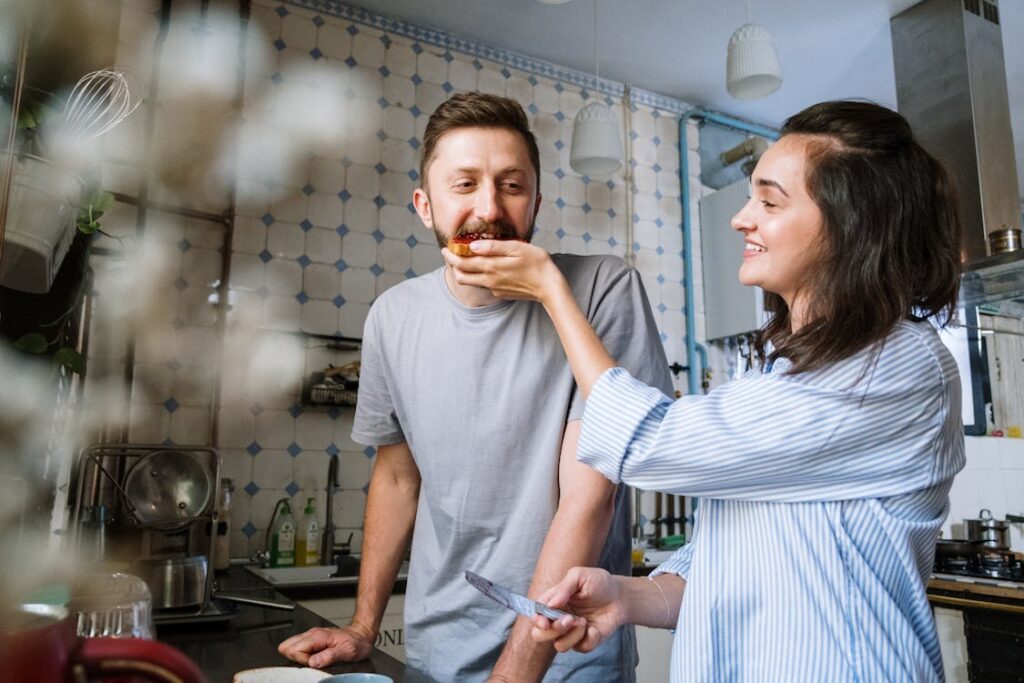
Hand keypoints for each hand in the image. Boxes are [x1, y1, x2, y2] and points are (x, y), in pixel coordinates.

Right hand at [277, 624, 374, 668]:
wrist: (362, 635)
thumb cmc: (357, 643)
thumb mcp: (347, 651)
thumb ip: (328, 656)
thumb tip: (312, 662)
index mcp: (317, 636)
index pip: (294, 650)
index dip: (302, 661)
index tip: (313, 663)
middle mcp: (312, 635)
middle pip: (287, 647)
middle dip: (296, 659)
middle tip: (311, 663)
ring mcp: (311, 637)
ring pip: (291, 647)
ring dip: (299, 658)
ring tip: (315, 660)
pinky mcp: (313, 641)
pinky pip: (299, 649)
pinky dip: (302, 657)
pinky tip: (314, 659)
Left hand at [441, 239, 565, 304]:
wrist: (550, 287)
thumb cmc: (537, 264)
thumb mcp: (517, 248)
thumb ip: (494, 246)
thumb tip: (473, 245)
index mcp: (492, 267)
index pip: (462, 263)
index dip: (451, 256)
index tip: (446, 248)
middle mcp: (490, 280)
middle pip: (462, 276)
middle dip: (453, 265)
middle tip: (450, 254)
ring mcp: (495, 288)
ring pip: (471, 282)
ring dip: (464, 271)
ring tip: (465, 259)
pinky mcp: (501, 293)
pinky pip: (485, 284)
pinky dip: (479, 275)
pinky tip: (487, 267)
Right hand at [530, 567, 626, 653]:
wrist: (620, 596)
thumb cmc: (598, 583)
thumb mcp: (580, 576)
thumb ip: (564, 588)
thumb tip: (550, 605)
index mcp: (552, 602)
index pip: (536, 614)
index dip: (537, 619)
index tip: (545, 621)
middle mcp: (557, 619)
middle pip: (539, 635)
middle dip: (552, 630)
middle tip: (569, 619)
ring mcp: (570, 632)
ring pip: (559, 645)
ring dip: (572, 635)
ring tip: (584, 621)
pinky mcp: (584, 641)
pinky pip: (580, 648)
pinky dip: (588, 638)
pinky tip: (595, 628)